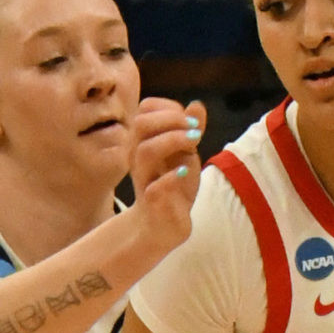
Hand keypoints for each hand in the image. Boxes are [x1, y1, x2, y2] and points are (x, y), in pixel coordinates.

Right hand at [129, 97, 206, 249]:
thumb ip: (189, 131)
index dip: (170, 108)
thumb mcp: (185, 155)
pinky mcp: (152, 202)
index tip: (192, 121)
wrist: (162, 227)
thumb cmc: (172, 187)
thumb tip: (196, 105)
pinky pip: (155, 186)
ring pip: (146, 150)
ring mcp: (143, 179)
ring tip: (195, 144)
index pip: (146, 108)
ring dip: (173, 141)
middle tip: (195, 131)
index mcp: (142, 141)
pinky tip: (184, 172)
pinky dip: (172, 177)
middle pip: (141, 124)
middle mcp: (137, 156)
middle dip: (171, 120)